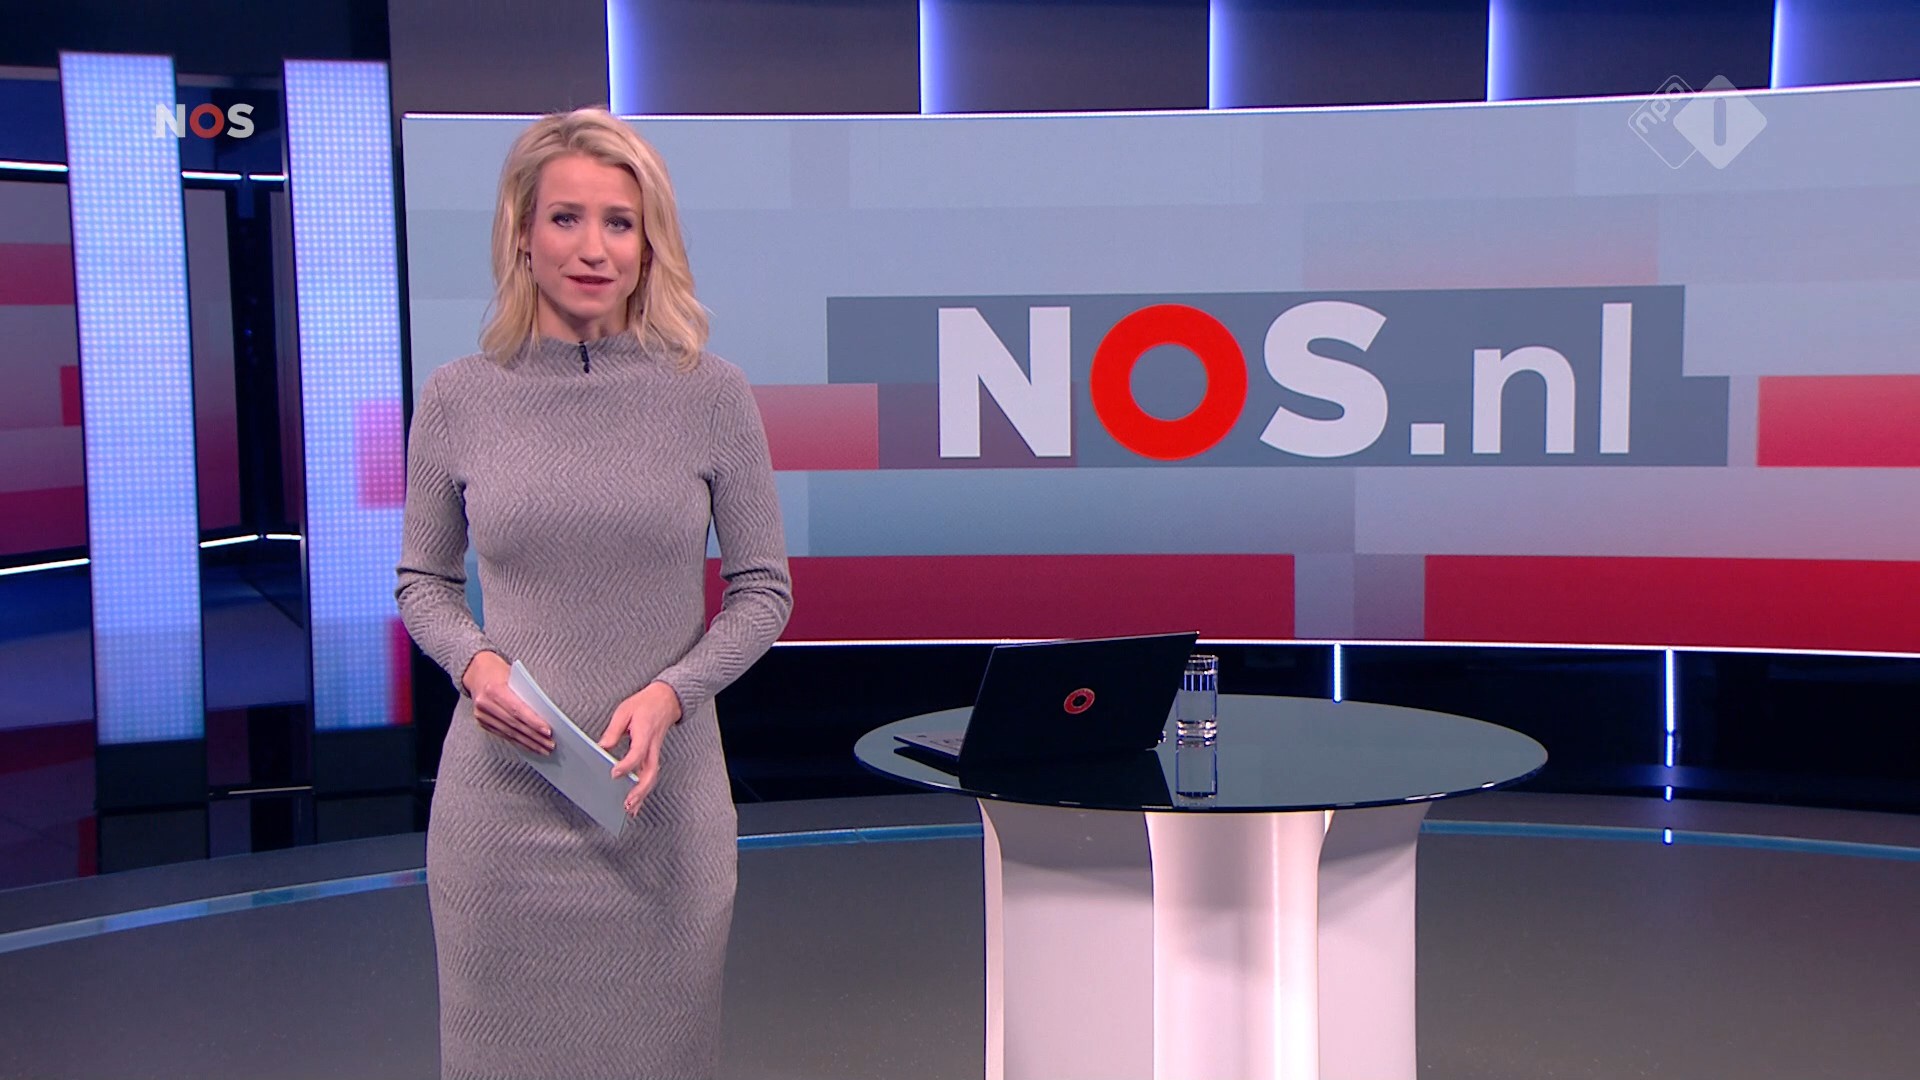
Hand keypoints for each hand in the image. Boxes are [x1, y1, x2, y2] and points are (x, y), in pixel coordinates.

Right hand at [460, 651, 553, 754]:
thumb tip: (546, 712)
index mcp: (494, 689)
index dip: (533, 722)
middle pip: (514, 724)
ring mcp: (481, 715)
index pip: (517, 710)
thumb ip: (525, 692)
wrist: (476, 671)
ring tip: (544, 749)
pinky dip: (518, 741)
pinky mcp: (482, 722)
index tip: (547, 731)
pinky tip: (529, 746)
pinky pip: (503, 735)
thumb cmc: (499, 671)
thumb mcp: (513, 676)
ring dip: (528, 743)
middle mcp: (485, 704)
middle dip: (534, 736)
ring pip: (509, 733)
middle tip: (550, 744)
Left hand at [598, 682, 683, 816]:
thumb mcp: (625, 711)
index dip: (626, 765)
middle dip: (639, 790)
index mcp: (645, 733)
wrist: (666, 700)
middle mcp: (652, 747)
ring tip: (630, 809)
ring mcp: (655, 753)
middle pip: (649, 773)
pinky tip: (635, 803)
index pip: (637, 753)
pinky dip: (643, 792)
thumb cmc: (645, 705)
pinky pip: (650, 777)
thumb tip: (602, 747)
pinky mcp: (653, 757)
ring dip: (642, 795)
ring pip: (651, 778)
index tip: (614, 773)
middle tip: (626, 802)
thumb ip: (613, 730)